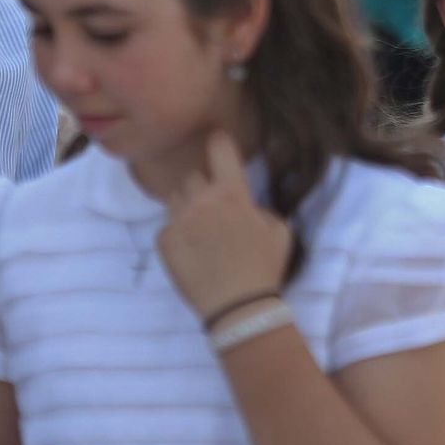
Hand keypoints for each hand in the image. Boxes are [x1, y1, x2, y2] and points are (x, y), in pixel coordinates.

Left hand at [157, 130, 291, 321]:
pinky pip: (167, 226)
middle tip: (214, 205)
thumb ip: (259, 208)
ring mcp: (178, 221)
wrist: (237, 306)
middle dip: (203, 186)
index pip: (220, 150)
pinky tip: (191, 251)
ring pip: (176, 199)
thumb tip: (245, 206)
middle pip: (193, 176)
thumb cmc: (264, 266)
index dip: (219, 142)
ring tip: (201, 230)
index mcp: (232, 193)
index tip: (217, 139)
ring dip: (188, 207)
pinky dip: (177, 233)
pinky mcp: (164, 242)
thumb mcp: (279, 230)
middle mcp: (202, 200)